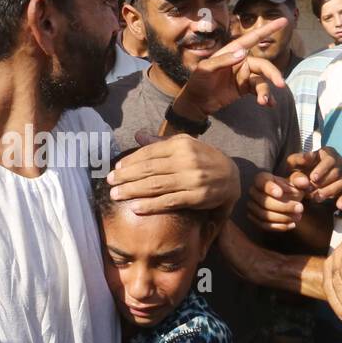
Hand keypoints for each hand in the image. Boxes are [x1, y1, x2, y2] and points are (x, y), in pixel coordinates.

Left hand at [105, 132, 238, 214]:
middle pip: (149, 169)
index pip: (149, 153)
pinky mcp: (195, 197)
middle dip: (126, 176)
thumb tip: (137, 135)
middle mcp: (185, 160)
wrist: (231, 176)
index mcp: (181, 144)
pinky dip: (150, 205)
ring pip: (155, 185)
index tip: (116, 167)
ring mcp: (191, 179)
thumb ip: (160, 142)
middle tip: (109, 181)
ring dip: (132, 191)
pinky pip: (168, 201)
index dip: (130, 161)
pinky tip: (135, 207)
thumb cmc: (203, 159)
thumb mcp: (186, 144)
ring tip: (116, 194)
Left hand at [173, 23, 287, 116]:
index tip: (284, 20)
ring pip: (261, 80)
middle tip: (280, 84)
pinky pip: (258, 90)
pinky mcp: (244, 88)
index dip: (267, 29)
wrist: (196, 103)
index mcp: (232, 52)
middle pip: (263, 64)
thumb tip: (243, 53)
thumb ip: (222, 61)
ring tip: (264, 101)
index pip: (252, 38)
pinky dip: (265, 97)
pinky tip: (269, 104)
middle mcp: (241, 62)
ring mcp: (244, 75)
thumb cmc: (198, 81)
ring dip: (266, 90)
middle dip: (272, 73)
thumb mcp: (205, 69)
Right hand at [246, 172, 304, 231]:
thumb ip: (300, 180)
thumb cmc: (290, 188)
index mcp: (262, 179)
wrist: (285, 199)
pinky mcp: (255, 219)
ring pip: (264, 215)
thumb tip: (303, 182)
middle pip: (264, 201)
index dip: (270, 188)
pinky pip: (264, 225)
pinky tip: (292, 224)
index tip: (280, 193)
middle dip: (283, 206)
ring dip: (283, 218)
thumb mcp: (296, 181)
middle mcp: (253, 191)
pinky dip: (279, 226)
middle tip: (300, 208)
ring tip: (298, 216)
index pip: (262, 182)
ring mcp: (252, 206)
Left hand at [283, 148, 341, 209]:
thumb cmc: (297, 168)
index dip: (322, 169)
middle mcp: (338, 163)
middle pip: (336, 173)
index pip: (330, 160)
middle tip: (311, 190)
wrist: (300, 181)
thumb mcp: (294, 162)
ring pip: (341, 183)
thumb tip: (310, 156)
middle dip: (323, 182)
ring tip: (317, 198)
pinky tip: (339, 206)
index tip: (313, 178)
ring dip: (329, 191)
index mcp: (328, 153)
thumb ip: (299, 159)